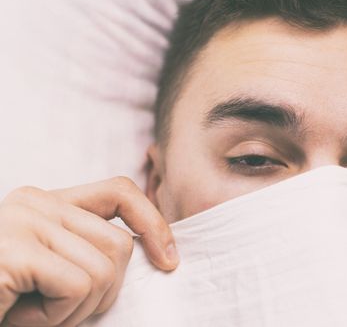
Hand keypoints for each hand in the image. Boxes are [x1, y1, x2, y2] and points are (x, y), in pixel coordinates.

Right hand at [0, 176, 177, 326]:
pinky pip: (78, 286)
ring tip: (32, 313)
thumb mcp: (50, 267)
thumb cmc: (4, 297)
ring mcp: (23, 221)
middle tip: (60, 311)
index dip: (152, 223)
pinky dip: (56, 318)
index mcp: (46, 203)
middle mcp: (35, 203)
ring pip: (105, 268)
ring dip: (76, 311)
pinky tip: (18, 316)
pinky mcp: (14, 249)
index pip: (119, 193)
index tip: (169, 259)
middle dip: (103, 294)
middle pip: (118, 246)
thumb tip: (153, 252)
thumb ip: (86, 249)